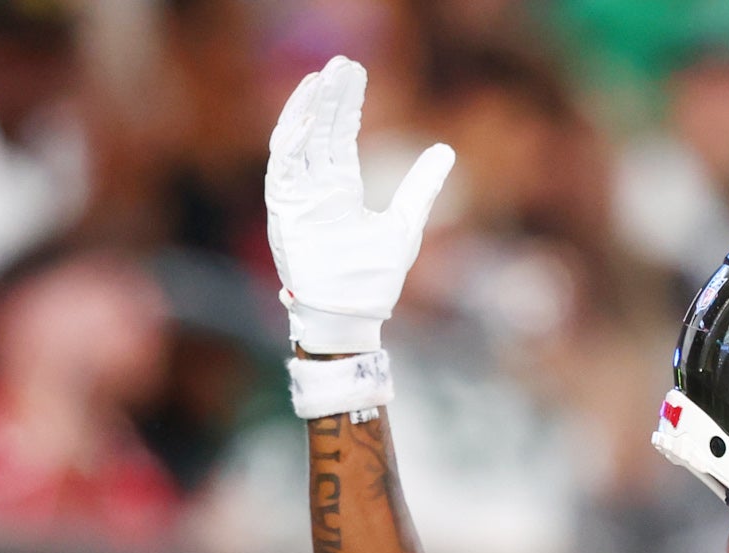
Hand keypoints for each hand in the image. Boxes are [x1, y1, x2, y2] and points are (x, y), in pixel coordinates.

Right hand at [265, 56, 453, 353]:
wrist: (351, 312)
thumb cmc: (373, 278)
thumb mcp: (406, 222)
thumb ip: (421, 186)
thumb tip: (446, 150)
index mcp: (340, 187)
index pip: (339, 134)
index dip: (346, 103)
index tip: (356, 73)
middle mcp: (315, 186)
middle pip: (319, 129)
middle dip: (328, 96)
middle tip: (342, 63)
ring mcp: (298, 195)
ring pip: (298, 138)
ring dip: (308, 107)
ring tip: (322, 77)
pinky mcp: (284, 208)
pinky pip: (283, 164)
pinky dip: (292, 137)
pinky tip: (307, 112)